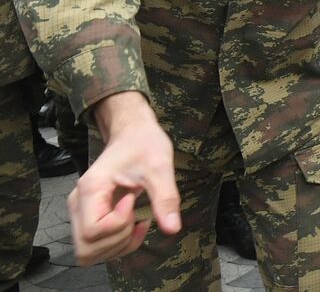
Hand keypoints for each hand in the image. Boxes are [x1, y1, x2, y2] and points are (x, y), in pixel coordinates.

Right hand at [71, 92, 181, 265]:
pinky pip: (96, 247)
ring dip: (118, 246)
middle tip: (136, 217)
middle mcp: (78, 204)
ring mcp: (81, 212)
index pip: (93, 231)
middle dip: (118, 240)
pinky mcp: (88, 217)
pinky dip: (117, 245)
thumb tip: (173, 228)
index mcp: (90, 189)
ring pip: (88, 253)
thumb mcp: (160, 167)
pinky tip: (135, 226)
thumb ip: (165, 198)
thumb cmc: (144, 144)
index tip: (133, 200)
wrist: (133, 133)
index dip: (119, 224)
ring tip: (137, 222)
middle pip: (86, 248)